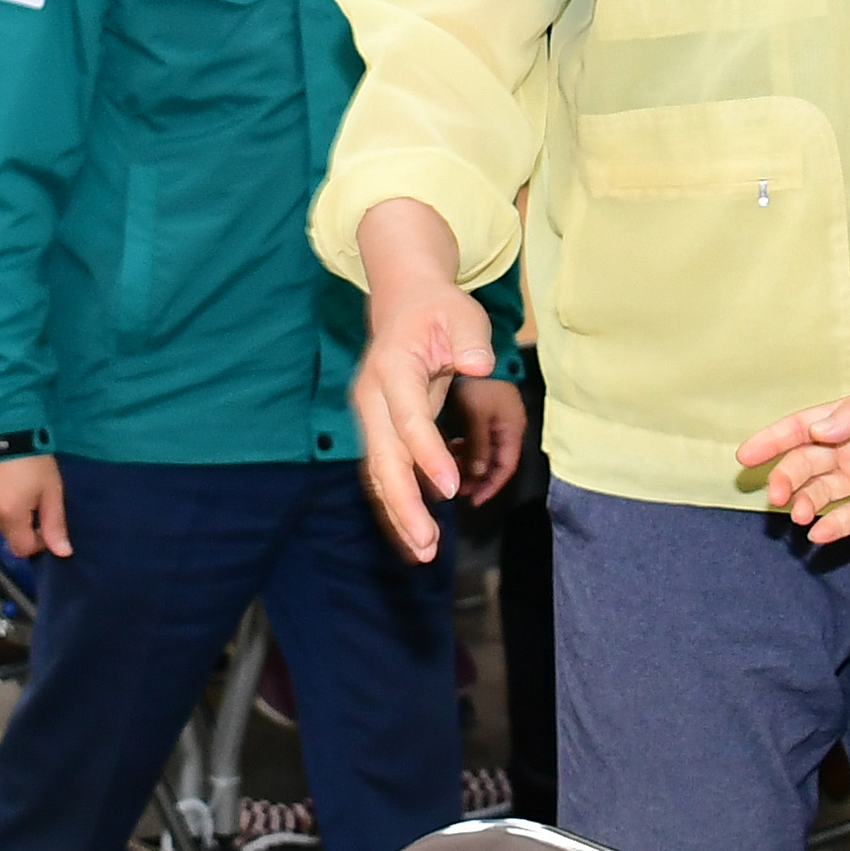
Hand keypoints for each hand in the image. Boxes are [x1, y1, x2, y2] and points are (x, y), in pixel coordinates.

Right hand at [0, 454, 70, 558]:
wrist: (0, 426)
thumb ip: (55, 523)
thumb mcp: (51, 489)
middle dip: (19, 522)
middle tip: (27, 497)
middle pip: (7, 534)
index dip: (36, 540)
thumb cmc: (32, 459)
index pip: (22, 549)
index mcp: (10, 515)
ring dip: (2, 512)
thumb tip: (63, 553)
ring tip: (9, 487)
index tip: (41, 520)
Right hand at [353, 202, 495, 559]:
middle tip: (427, 544)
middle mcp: (372, 397)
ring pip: (378, 472)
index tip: (448, 489)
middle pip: (383, 458)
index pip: (409, 420)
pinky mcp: (378, 428)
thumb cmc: (439, 309)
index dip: (427, 455)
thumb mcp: (463, 313)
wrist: (403, 300)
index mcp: (393, 369)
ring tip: (424, 551)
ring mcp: (370, 414)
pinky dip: (397, 502)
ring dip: (398, 512)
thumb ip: (471, 340)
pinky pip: (384, 471)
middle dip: (403, 503)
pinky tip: (416, 532)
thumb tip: (479, 367)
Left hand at [448, 376, 527, 507]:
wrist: (470, 341)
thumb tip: (474, 474)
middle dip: (477, 479)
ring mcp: (496, 417)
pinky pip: (476, 438)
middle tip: (457, 491)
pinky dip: (464, 448)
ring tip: (450, 470)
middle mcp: (508, 425)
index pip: (506, 466)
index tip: (473, 500)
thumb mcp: (476, 412)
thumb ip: (477, 443)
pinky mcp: (484, 410)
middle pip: (495, 462)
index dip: (490, 486)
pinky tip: (450, 448)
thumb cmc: (478, 377)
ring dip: (468, 464)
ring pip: (484, 451)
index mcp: (512, 426)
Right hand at [739, 388, 849, 543]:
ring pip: (823, 492)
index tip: (746, 457)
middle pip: (807, 464)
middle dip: (786, 478)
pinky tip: (817, 535)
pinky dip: (831, 526)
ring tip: (800, 516)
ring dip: (806, 502)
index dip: (772, 440)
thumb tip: (815, 431)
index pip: (802, 428)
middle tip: (778, 495)